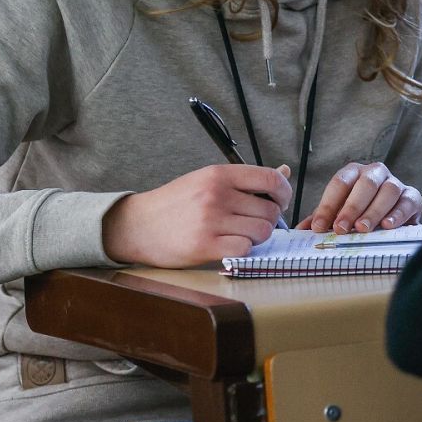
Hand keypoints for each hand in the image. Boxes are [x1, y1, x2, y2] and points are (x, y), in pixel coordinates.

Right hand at [102, 164, 290, 266]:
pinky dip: (243, 250)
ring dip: (257, 237)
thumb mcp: (206, 180)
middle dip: (269, 219)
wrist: (138, 225)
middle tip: (253, 223)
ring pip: (262, 231)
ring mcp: (211, 220)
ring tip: (240, 235)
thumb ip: (245, 179)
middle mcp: (217, 194)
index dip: (284, 192)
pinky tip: (230, 246)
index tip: (281, 201)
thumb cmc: (175, 203)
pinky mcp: (205, 245)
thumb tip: (284, 172)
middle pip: (270, 210)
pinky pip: (245, 249)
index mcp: (219, 174)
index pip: (270, 179)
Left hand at [295, 161, 421, 233]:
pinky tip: (387, 226)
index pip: (340, 183)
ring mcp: (396, 183)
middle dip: (351, 207)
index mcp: (354, 173)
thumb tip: (300, 231)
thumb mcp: (339, 214)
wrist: (391, 218)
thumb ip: (322, 220)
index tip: (318, 227)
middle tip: (340, 229)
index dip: (328, 205)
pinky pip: (408, 201)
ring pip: (388, 190)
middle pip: (365, 184)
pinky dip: (398, 213)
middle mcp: (376, 173)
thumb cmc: (360, 214)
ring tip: (362, 229)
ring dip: (374, 211)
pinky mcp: (413, 196)